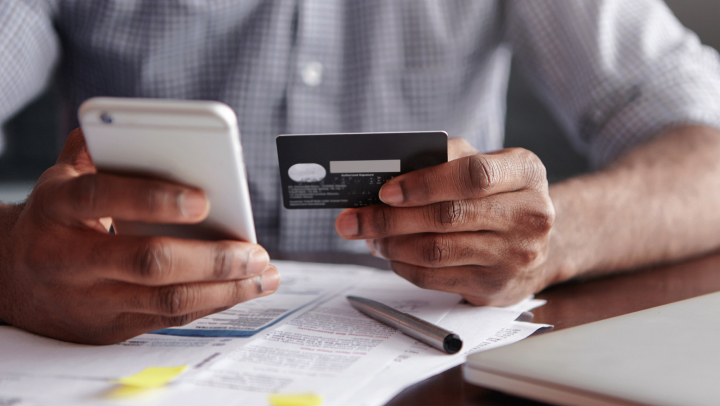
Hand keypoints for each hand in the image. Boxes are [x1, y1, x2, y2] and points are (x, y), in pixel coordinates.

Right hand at [0, 129, 278, 343]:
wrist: (8, 281)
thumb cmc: (55, 220)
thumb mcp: (61, 178)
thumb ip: (96, 148)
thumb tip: (139, 125)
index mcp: (57, 208)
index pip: (102, 197)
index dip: (153, 198)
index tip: (204, 199)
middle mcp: (70, 258)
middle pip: (148, 262)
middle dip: (211, 258)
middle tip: (254, 251)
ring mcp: (91, 299)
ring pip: (167, 300)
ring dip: (225, 289)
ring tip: (263, 275)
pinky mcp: (110, 327)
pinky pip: (169, 318)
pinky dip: (212, 304)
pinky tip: (241, 290)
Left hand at [335, 139, 554, 305]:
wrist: (535, 244)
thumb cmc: (498, 196)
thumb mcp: (486, 165)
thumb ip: (446, 159)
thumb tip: (389, 172)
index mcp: (526, 172)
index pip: (474, 176)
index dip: (425, 184)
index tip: (385, 191)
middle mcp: (530, 215)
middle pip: (447, 217)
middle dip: (390, 219)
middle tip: (355, 219)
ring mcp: (515, 256)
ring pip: (437, 251)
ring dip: (392, 244)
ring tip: (370, 236)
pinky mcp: (495, 287)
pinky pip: (435, 278)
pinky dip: (403, 266)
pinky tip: (391, 254)